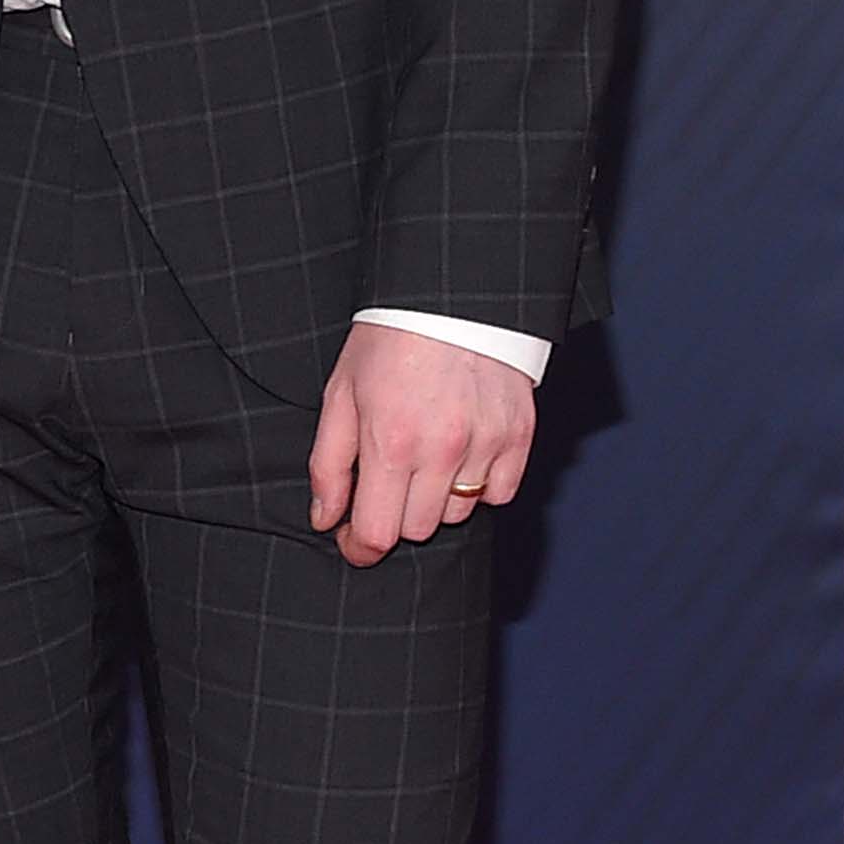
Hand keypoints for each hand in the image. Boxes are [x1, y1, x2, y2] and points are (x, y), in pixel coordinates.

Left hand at [308, 322, 534, 567]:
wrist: (449, 296)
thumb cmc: (387, 341)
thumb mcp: (340, 393)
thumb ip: (329, 463)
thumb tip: (324, 518)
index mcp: (390, 442)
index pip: (378, 532)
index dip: (360, 547)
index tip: (352, 540)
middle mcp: (441, 451)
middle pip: (418, 529)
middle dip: (393, 515)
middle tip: (383, 481)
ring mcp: (485, 446)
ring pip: (458, 514)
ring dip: (435, 499)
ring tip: (422, 456)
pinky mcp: (519, 438)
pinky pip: (499, 495)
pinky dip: (478, 487)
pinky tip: (459, 455)